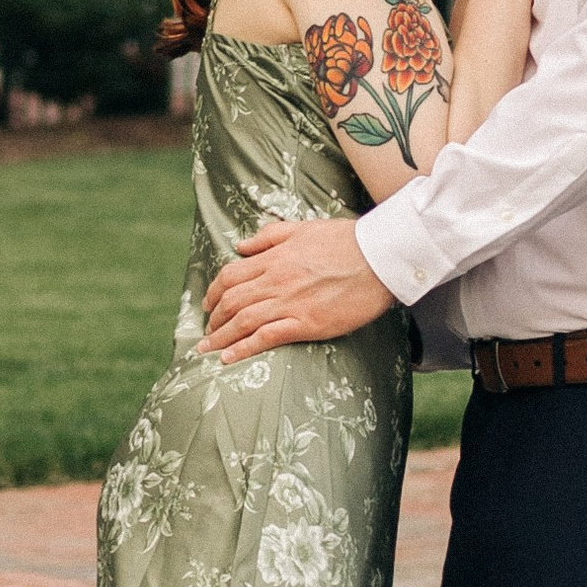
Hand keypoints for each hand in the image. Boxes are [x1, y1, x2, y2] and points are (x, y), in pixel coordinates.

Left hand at [202, 217, 391, 359]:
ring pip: (243, 322)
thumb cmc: (346, 241)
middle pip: (231, 301)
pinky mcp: (307, 324)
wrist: (380, 258)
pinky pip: (266, 337)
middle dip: (214, 318)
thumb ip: (269, 236)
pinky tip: (229, 358)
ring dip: (220, 337)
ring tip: (208, 349)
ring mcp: (290, 304)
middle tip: (207, 331)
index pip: (230, 275)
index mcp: (274, 257)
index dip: (214, 292)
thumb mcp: (303, 228)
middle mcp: (276, 281)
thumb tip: (241, 246)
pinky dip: (243, 349)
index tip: (208, 304)